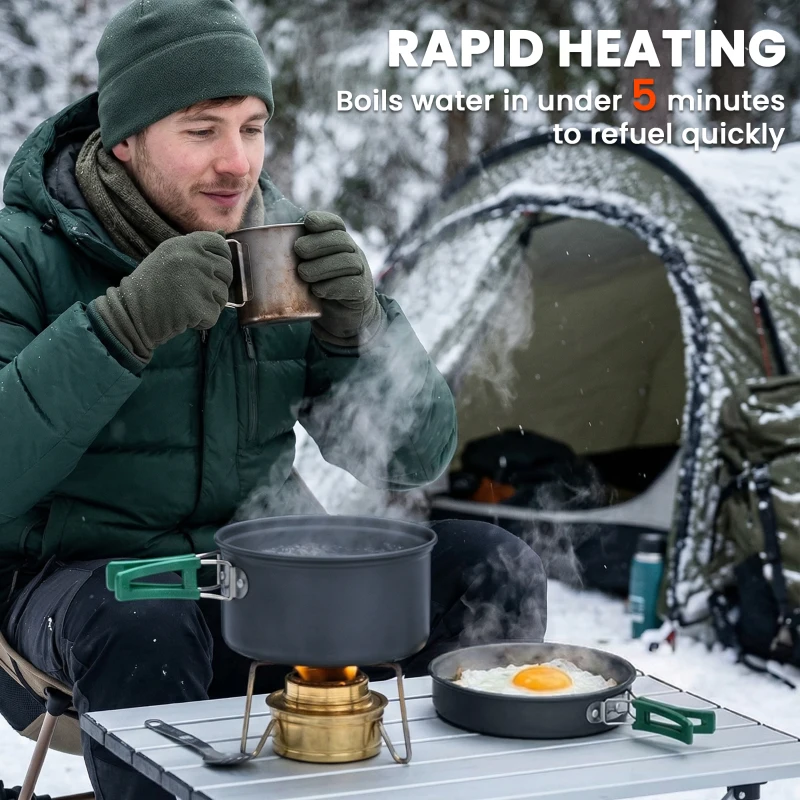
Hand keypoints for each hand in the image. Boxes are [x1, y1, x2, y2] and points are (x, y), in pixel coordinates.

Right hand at [91, 231, 232, 361]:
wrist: (132, 313)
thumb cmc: (150, 286)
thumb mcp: (167, 256)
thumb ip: (194, 250)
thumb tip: (223, 238)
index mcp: (185, 244)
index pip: (220, 244)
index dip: (222, 257)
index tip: (215, 268)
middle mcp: (195, 259)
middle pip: (227, 270)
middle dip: (217, 283)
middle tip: (197, 292)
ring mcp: (199, 283)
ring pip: (223, 294)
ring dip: (210, 303)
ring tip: (187, 304)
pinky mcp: (200, 306)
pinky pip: (214, 314)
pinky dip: (203, 320)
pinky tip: (185, 317)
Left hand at [295, 211, 384, 346]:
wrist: (343, 317)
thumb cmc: (320, 288)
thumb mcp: (308, 268)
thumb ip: (291, 256)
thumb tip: (250, 246)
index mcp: (339, 242)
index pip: (335, 224)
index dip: (323, 221)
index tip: (307, 223)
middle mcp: (352, 253)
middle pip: (341, 240)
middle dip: (318, 243)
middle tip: (299, 251)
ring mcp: (360, 272)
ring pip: (347, 262)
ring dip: (323, 266)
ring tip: (303, 274)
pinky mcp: (361, 292)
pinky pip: (352, 285)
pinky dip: (333, 286)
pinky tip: (318, 290)